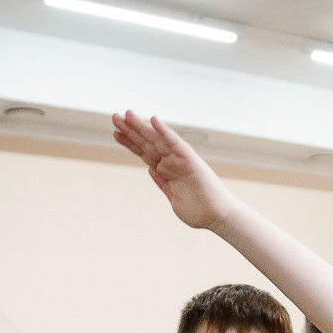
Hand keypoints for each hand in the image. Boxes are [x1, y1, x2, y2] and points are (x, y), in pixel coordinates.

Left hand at [112, 112, 235, 230]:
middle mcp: (172, 162)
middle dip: (130, 131)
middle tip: (115, 117)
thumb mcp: (172, 197)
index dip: (130, 143)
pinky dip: (165, 131)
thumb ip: (162, 182)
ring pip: (157, 140)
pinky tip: (154, 120)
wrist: (217, 217)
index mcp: (166, 170)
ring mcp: (180, 160)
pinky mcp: (190, 160)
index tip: (116, 133)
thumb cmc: (199, 210)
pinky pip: (175, 143)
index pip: (144, 153)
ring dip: (142, 127)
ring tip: (127, 114)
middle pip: (147, 143)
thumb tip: (151, 169)